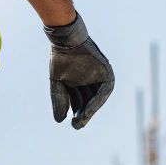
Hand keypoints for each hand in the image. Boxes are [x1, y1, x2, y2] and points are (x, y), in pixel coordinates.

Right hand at [45, 13, 112, 129]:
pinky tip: (89, 109)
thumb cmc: (60, 58)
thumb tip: (59, 121)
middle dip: (84, 114)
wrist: (66, 40)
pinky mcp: (107, 72)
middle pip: (89, 102)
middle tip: (77, 124)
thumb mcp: (58, 83)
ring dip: (91, 110)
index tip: (73, 123)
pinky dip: (97, 100)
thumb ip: (59, 100)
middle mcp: (91, 81)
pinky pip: (105, 90)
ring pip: (98, 98)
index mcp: (80, 83)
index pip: (80, 102)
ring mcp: (100, 76)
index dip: (77, 113)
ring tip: (82, 118)